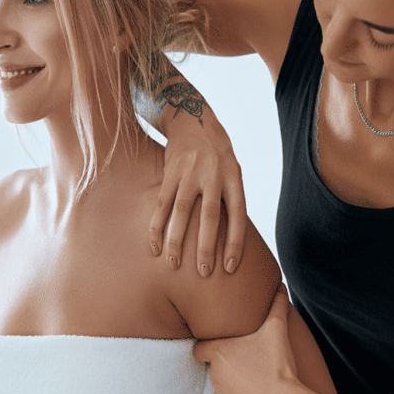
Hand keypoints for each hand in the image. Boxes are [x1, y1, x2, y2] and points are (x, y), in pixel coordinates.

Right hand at [149, 96, 246, 276]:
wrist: (194, 120)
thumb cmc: (218, 156)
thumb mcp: (233, 171)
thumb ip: (231, 200)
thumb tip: (230, 240)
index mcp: (234, 177)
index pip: (238, 215)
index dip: (236, 243)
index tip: (231, 268)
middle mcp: (213, 174)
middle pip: (210, 216)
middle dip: (206, 247)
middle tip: (203, 273)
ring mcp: (190, 173)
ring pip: (182, 212)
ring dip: (177, 240)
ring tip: (173, 264)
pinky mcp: (170, 172)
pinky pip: (162, 204)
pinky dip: (157, 226)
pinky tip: (155, 245)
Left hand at [194, 286, 299, 393]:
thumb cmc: (277, 367)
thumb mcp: (277, 331)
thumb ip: (276, 307)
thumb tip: (280, 287)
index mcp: (219, 353)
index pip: (199, 348)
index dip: (207, 345)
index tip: (221, 344)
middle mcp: (214, 375)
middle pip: (215, 366)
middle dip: (228, 363)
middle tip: (248, 359)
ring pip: (223, 386)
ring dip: (235, 382)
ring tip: (256, 378)